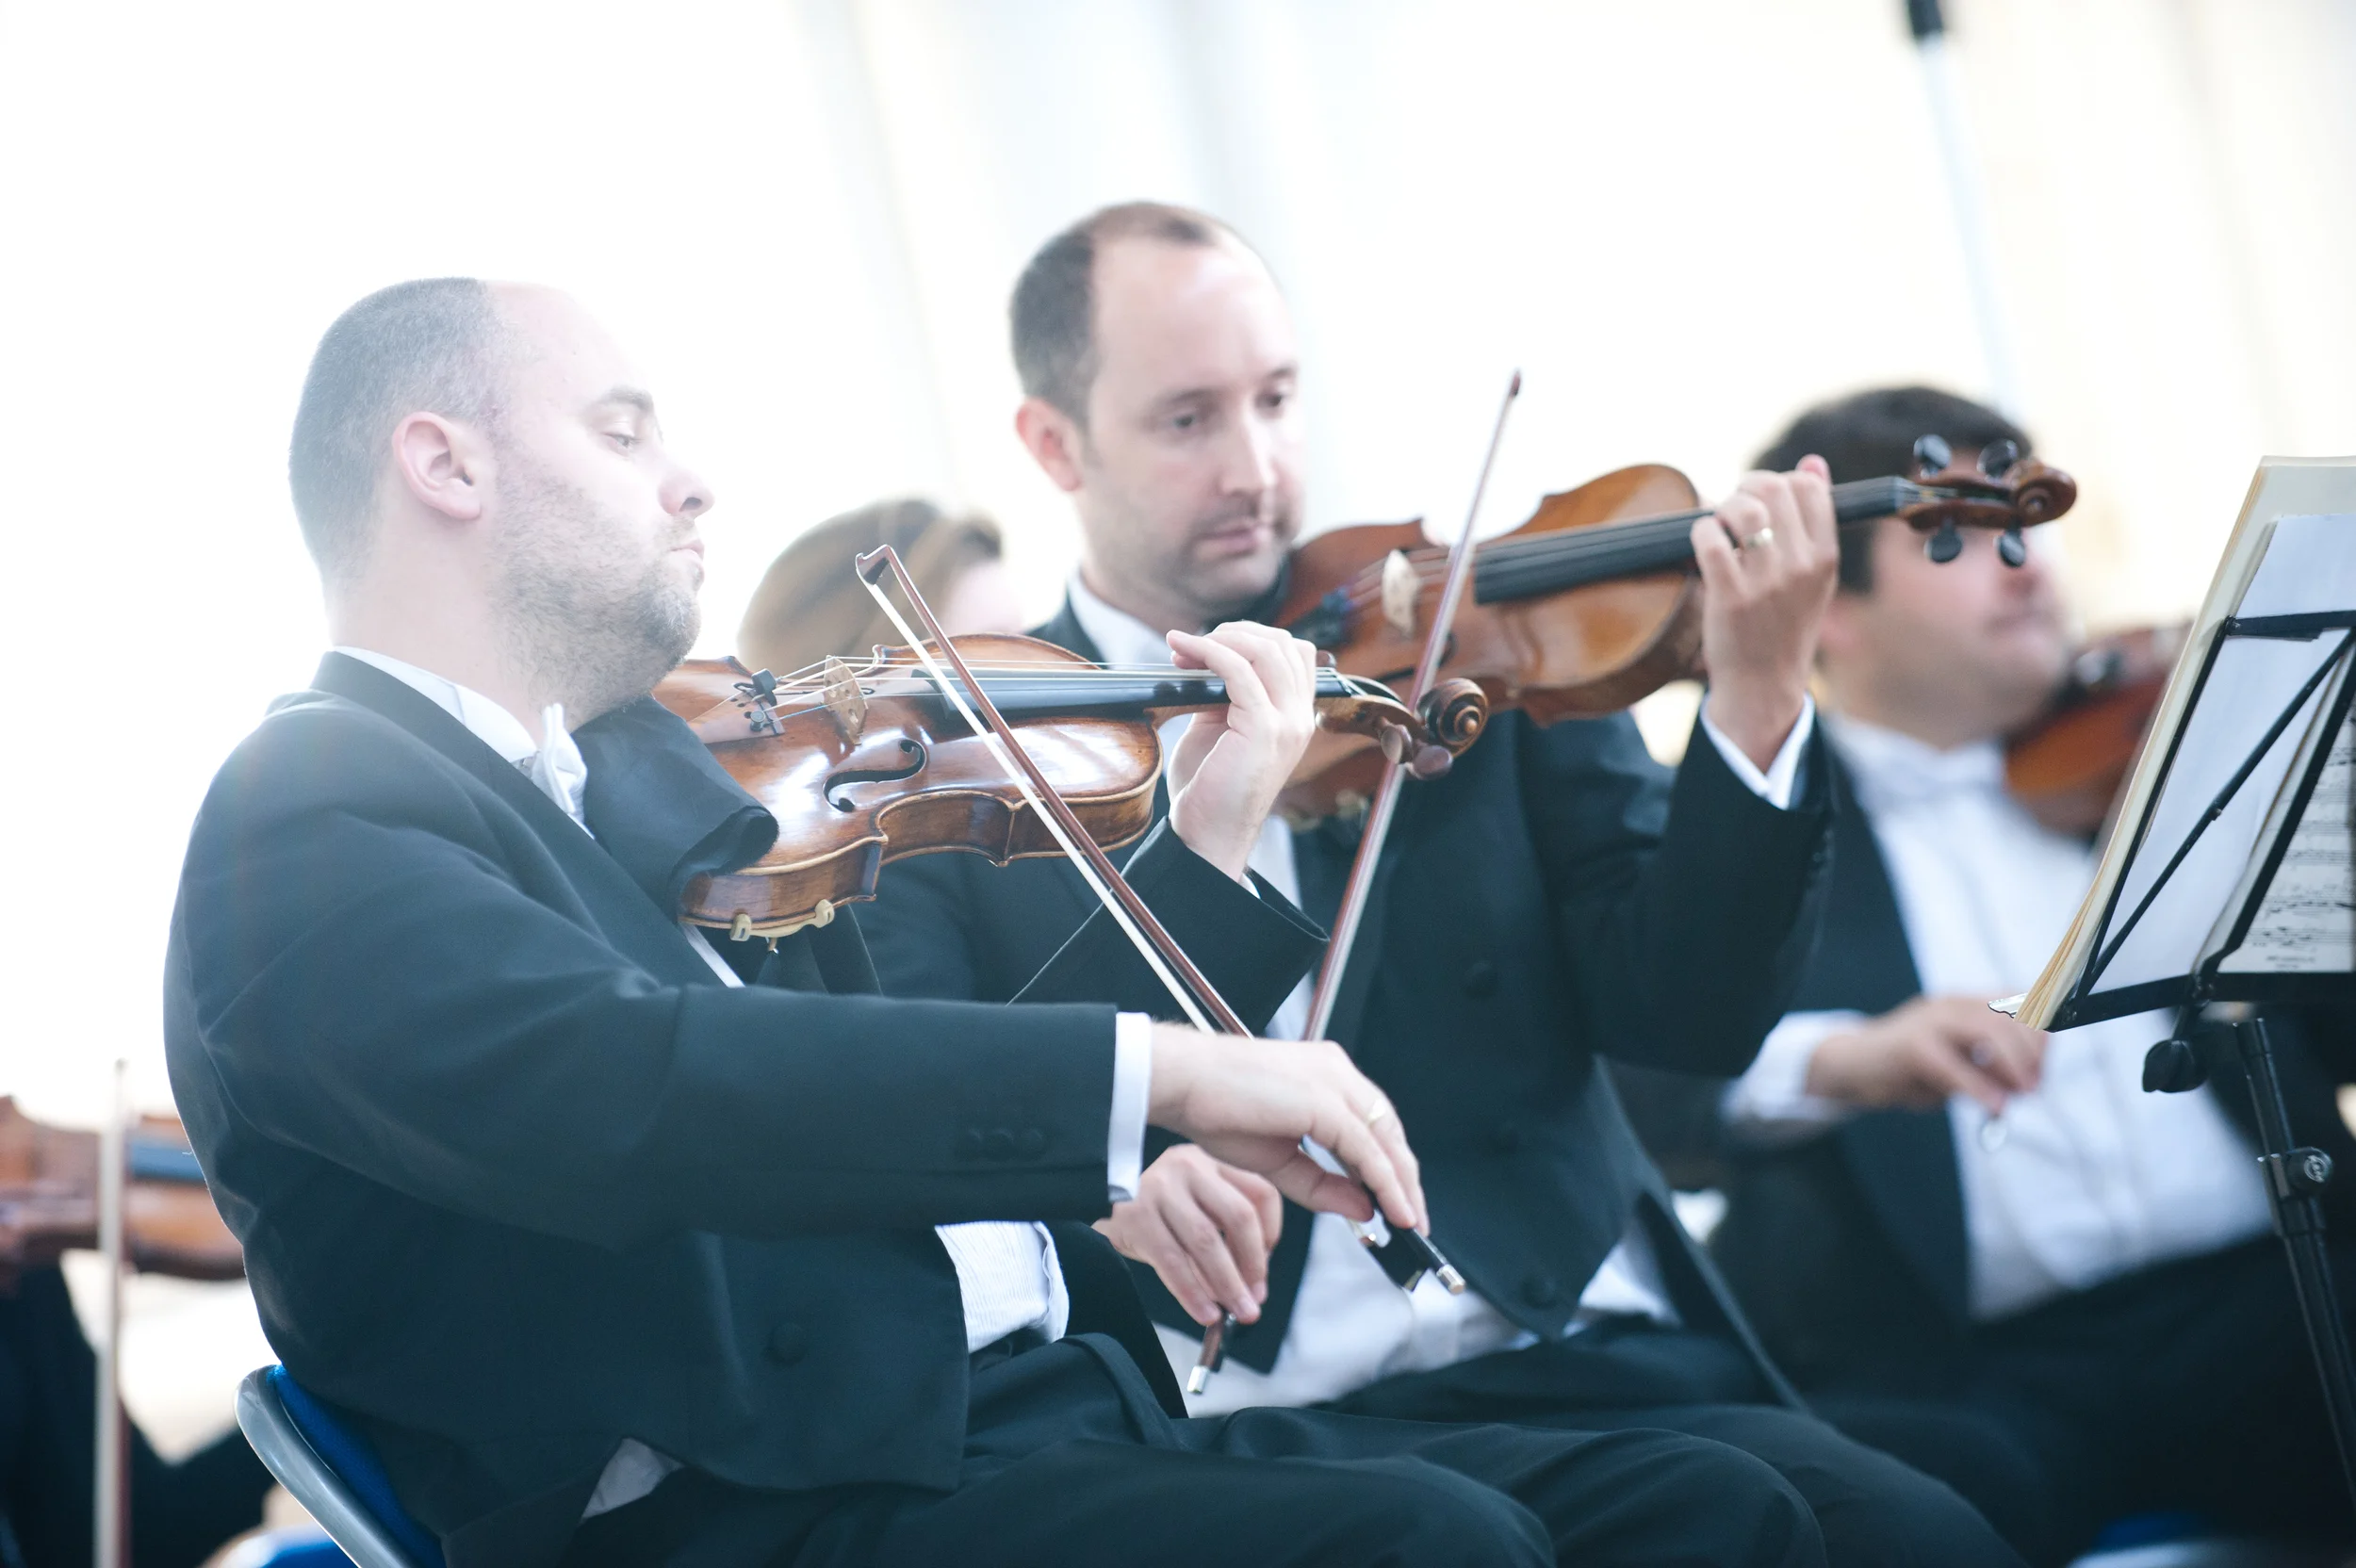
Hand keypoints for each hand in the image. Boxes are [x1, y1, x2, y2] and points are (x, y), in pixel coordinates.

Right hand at [1096, 1145, 1281, 1326]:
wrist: (1099, 1200)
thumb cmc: (1159, 1209)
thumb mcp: (1197, 1201)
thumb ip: (1227, 1228)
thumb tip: (1254, 1284)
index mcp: (1213, 1160)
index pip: (1260, 1193)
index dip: (1272, 1234)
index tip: (1266, 1268)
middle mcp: (1189, 1167)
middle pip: (1238, 1216)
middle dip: (1253, 1265)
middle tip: (1255, 1300)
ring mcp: (1161, 1188)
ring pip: (1206, 1242)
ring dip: (1227, 1284)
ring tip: (1238, 1313)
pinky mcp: (1137, 1216)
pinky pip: (1172, 1262)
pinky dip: (1192, 1293)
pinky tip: (1204, 1313)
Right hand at [1146, 1023, 1422, 1233]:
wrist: (1182, 1084)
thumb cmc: (1217, 1110)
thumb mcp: (1281, 1161)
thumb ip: (1324, 1184)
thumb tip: (1365, 1207)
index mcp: (1327, 1075)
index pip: (1375, 1124)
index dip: (1392, 1167)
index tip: (1398, 1203)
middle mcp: (1337, 1071)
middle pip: (1389, 1132)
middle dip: (1406, 1181)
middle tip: (1414, 1222)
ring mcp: (1333, 1081)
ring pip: (1385, 1140)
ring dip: (1402, 1186)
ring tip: (1409, 1223)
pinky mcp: (1324, 1099)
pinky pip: (1366, 1149)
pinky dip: (1384, 1182)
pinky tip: (1391, 1208)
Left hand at [1163, 622, 1318, 881]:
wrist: (1207, 835)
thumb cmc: (1209, 788)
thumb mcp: (1219, 729)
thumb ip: (1223, 694)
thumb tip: (1205, 660)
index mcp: (1295, 717)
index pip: (1293, 654)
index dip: (1249, 638)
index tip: (1203, 648)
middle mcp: (1300, 718)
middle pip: (1284, 643)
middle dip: (1233, 633)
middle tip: (1189, 646)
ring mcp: (1287, 724)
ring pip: (1268, 649)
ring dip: (1221, 638)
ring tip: (1183, 647)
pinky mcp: (1264, 730)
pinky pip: (1240, 671)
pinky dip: (1209, 652)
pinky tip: (1184, 651)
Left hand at [1692, 455, 1838, 769]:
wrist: (1764, 684)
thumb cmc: (1784, 623)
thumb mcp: (1813, 573)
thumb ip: (1814, 517)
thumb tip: (1812, 460)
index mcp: (1825, 557)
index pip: (1809, 488)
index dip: (1780, 480)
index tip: (1764, 499)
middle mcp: (1801, 567)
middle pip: (1773, 491)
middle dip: (1745, 488)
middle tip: (1734, 508)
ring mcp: (1766, 583)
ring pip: (1743, 511)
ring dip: (1723, 508)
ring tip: (1719, 525)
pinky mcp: (1730, 597)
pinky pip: (1711, 539)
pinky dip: (1701, 531)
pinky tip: (1702, 543)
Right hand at [1805, 996, 2046, 1113]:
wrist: (1852, 1066)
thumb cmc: (1907, 1067)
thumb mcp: (1956, 1063)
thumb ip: (1989, 1069)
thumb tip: (2027, 1085)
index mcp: (1965, 1003)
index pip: (2019, 1003)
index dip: (2039, 1035)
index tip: (2043, 1068)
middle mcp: (1950, 1005)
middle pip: (2008, 1018)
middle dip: (2030, 1056)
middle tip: (2034, 1087)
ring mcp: (1929, 1021)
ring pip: (1987, 1032)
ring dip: (2012, 1067)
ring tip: (2019, 1095)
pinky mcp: (1911, 1046)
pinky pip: (1954, 1066)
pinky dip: (1980, 1088)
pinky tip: (1993, 1106)